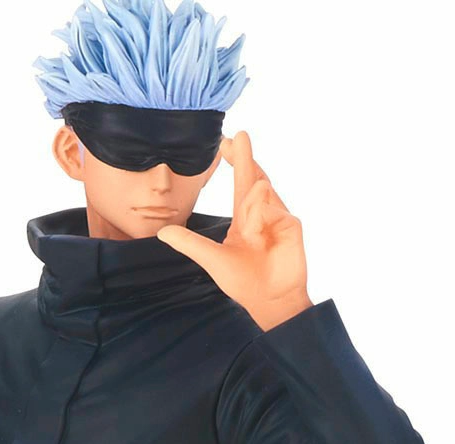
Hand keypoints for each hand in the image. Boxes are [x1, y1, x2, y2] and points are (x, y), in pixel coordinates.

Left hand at [156, 130, 312, 331]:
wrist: (269, 299)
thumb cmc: (244, 281)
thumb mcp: (211, 259)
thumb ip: (189, 243)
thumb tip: (162, 232)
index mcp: (245, 217)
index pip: (240, 183)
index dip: (236, 160)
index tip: (227, 141)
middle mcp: (262, 212)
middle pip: (253, 176)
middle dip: (245, 156)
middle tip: (239, 134)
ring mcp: (278, 216)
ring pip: (258, 191)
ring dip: (249, 206)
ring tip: (250, 234)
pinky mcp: (291, 223)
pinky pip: (270, 208)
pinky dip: (260, 218)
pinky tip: (260, 236)